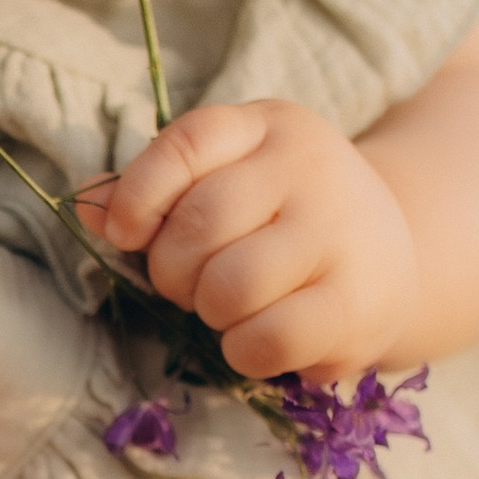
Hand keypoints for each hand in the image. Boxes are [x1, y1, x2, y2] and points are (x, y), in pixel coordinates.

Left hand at [81, 98, 422, 385]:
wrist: (392, 258)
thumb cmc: (280, 222)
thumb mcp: (224, 185)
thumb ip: (154, 193)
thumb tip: (85, 206)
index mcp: (267, 127)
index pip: (187, 143)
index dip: (140, 193)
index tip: (127, 233)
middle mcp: (310, 167)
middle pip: (201, 224)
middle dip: (174, 270)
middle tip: (191, 284)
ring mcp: (339, 232)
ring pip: (231, 286)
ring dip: (211, 313)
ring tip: (230, 309)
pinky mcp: (357, 300)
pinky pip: (267, 337)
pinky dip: (244, 351)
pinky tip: (255, 341)